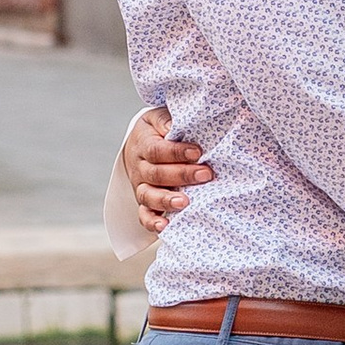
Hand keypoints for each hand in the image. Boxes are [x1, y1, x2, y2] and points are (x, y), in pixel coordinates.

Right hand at [125, 103, 211, 237]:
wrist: (139, 146)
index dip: (176, 152)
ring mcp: (141, 187)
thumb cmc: (157, 131)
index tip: (197, 152)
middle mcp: (140, 168)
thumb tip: (178, 127)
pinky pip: (144, 216)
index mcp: (143, 144)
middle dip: (181, 175)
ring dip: (166, 200)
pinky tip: (165, 227)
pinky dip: (152, 223)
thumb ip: (168, 121)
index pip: (157, 150)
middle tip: (205, 175)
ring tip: (185, 202)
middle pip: (156, 174)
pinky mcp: (145, 203)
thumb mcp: (159, 118)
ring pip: (148, 196)